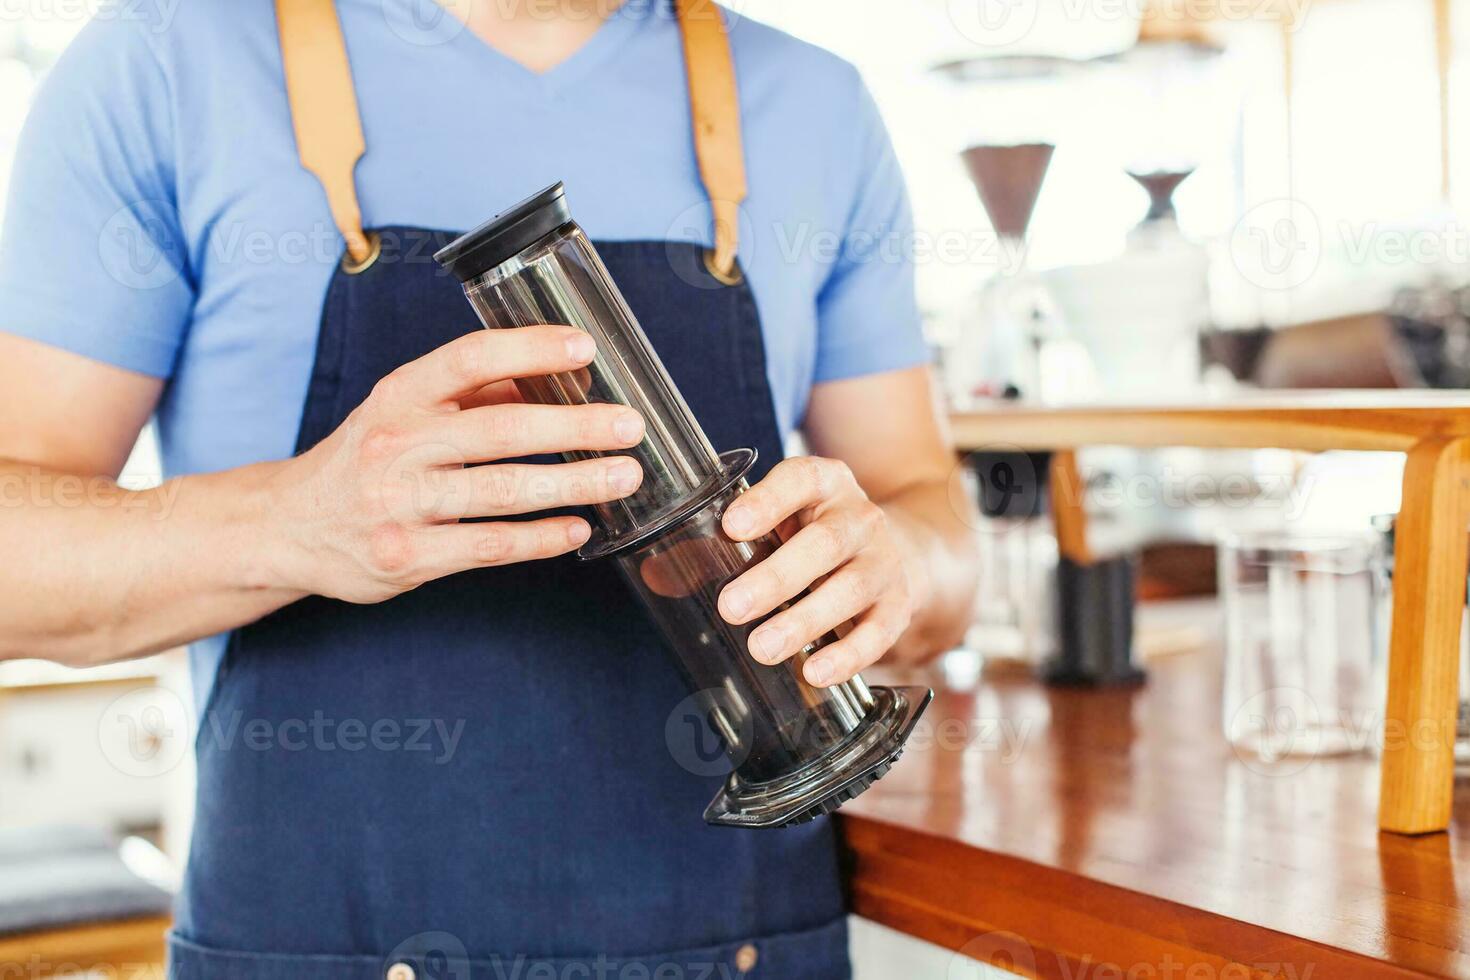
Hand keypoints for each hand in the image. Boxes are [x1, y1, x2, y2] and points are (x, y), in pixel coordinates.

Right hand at [268, 326, 644, 602]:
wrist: (289, 526)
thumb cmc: (367, 459)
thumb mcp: (407, 410)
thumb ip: (477, 394)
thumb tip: (560, 376)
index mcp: (400, 395)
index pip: (470, 359)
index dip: (530, 348)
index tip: (585, 347)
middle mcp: (397, 444)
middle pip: (501, 429)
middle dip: (575, 426)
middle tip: (630, 426)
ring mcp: (399, 504)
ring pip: (503, 491)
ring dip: (573, 483)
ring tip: (623, 477)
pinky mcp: (406, 557)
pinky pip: (488, 546)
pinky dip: (540, 538)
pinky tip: (579, 529)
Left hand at [716, 456, 912, 687]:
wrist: (899, 552)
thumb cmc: (812, 535)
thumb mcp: (777, 523)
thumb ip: (721, 544)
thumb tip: (658, 573)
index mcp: (823, 484)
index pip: (800, 479)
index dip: (769, 501)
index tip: (732, 525)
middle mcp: (858, 518)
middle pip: (824, 543)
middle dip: (776, 577)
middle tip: (731, 607)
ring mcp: (883, 562)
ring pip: (850, 589)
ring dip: (804, 621)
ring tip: (762, 648)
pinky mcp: (897, 605)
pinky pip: (878, 632)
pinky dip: (848, 656)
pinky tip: (816, 673)